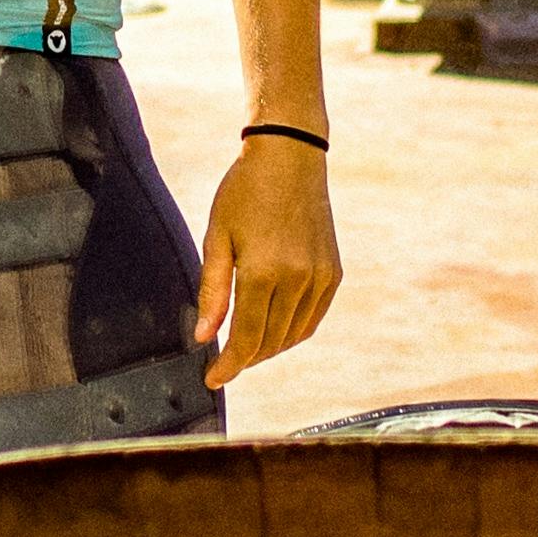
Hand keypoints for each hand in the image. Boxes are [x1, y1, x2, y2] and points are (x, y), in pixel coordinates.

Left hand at [195, 136, 340, 387]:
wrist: (290, 157)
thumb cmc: (243, 192)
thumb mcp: (217, 237)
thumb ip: (212, 291)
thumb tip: (204, 338)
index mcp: (264, 271)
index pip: (246, 339)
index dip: (228, 365)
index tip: (212, 380)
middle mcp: (298, 279)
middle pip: (270, 342)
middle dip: (244, 359)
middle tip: (222, 362)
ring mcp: (320, 277)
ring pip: (292, 335)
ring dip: (268, 349)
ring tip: (244, 347)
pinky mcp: (333, 273)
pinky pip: (312, 319)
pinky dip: (292, 332)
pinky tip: (272, 329)